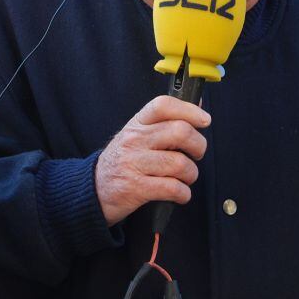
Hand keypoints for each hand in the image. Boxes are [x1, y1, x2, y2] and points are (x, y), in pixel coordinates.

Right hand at [95, 95, 209, 226]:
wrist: (94, 189)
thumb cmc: (123, 160)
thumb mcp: (138, 135)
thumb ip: (165, 122)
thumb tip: (198, 105)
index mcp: (137, 123)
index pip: (163, 105)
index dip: (189, 109)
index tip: (204, 120)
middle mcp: (134, 140)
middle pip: (180, 132)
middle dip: (198, 146)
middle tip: (195, 155)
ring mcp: (134, 163)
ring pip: (180, 163)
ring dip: (191, 174)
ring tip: (185, 178)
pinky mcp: (135, 188)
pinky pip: (172, 188)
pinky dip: (183, 194)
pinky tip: (179, 193)